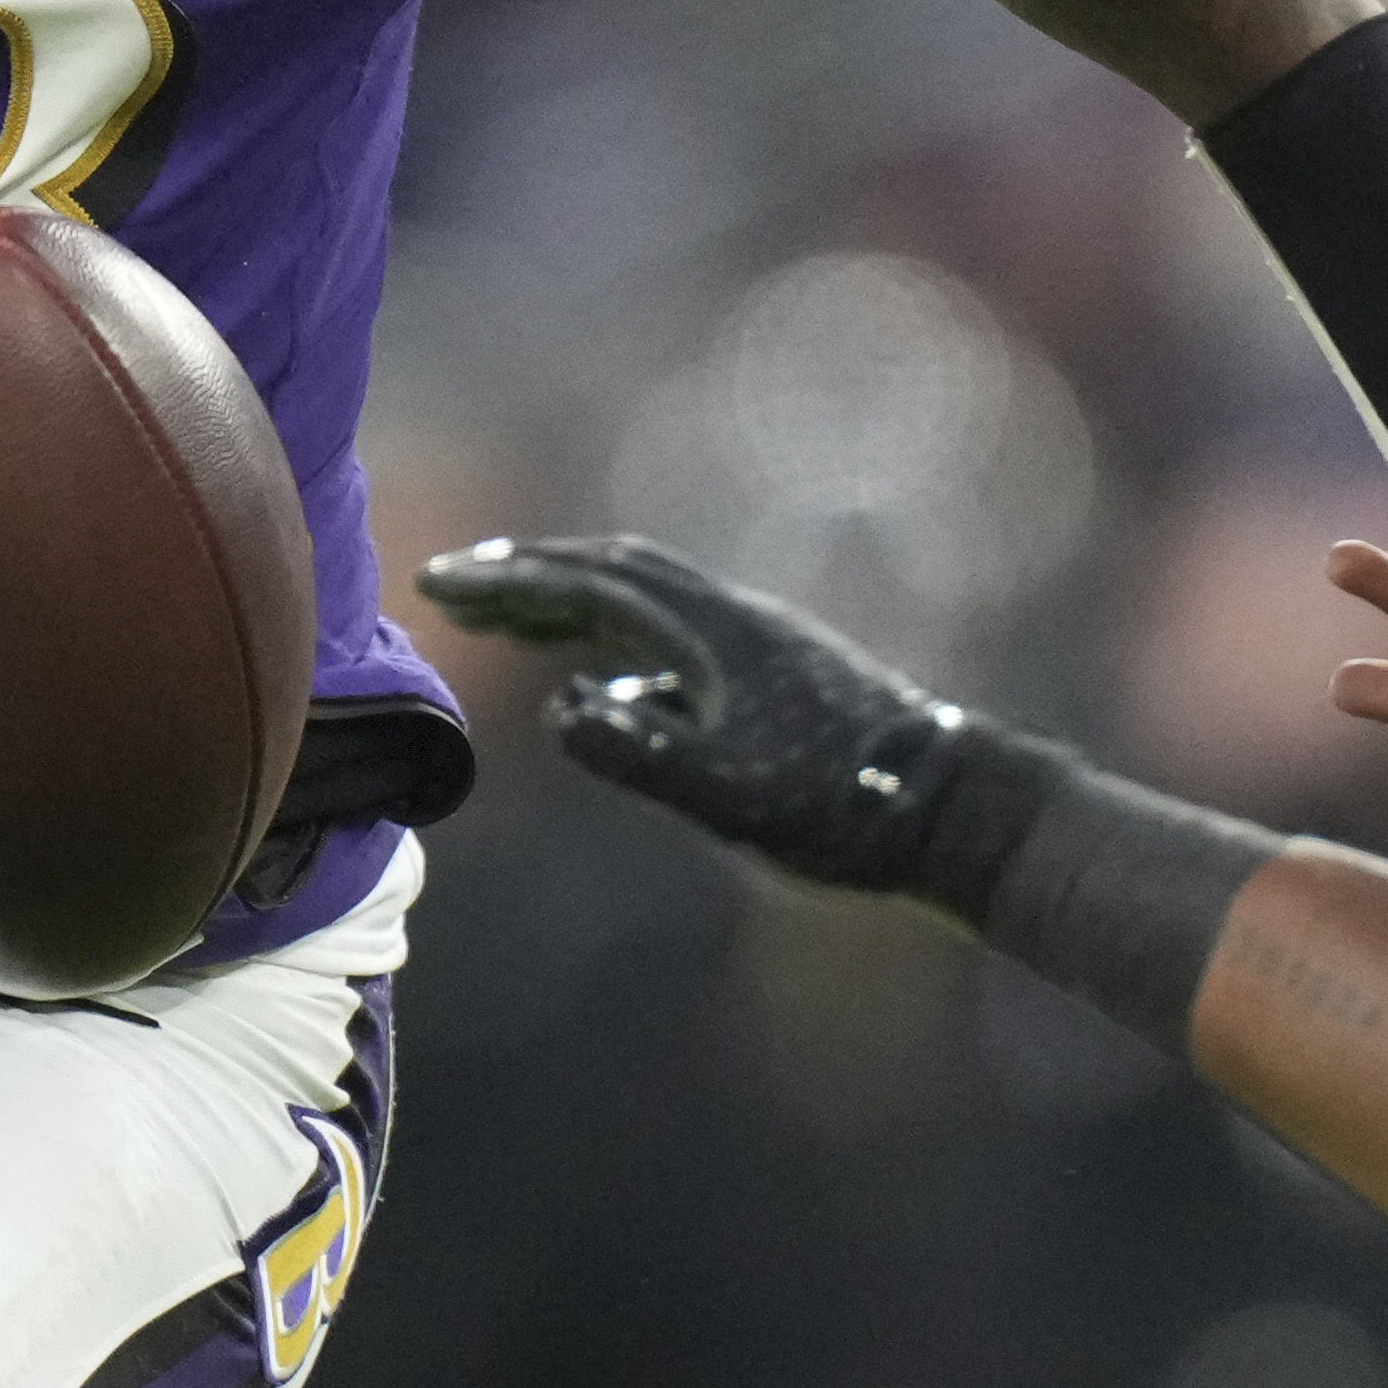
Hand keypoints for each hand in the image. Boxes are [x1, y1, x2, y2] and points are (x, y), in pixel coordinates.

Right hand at [416, 532, 981, 894]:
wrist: (949, 813)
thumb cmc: (842, 810)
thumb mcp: (730, 796)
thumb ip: (644, 753)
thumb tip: (560, 708)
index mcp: (715, 634)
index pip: (594, 586)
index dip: (511, 580)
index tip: (438, 581)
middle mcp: (733, 622)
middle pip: (613, 574)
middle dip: (529, 576)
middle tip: (454, 589)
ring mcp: (756, 647)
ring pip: (644, 602)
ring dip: (570, 602)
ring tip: (506, 621)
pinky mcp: (773, 679)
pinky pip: (672, 639)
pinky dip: (614, 641)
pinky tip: (600, 685)